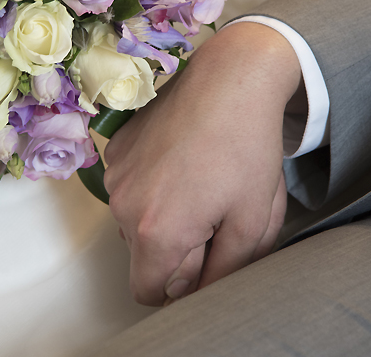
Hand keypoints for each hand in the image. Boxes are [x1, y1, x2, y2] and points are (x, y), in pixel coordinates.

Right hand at [103, 23, 301, 305]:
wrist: (231, 77)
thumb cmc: (247, 148)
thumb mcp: (253, 221)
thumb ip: (225, 271)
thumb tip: (203, 291)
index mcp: (157, 233)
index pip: (148, 292)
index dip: (181, 286)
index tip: (208, 257)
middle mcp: (124, 206)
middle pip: (143, 254)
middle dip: (177, 248)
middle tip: (216, 213)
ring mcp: (117, 173)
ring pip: (136, 219)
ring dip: (165, 215)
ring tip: (202, 183)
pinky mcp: (117, 148)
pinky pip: (131, 186)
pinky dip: (154, 184)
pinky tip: (186, 158)